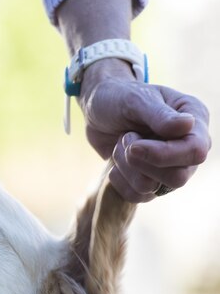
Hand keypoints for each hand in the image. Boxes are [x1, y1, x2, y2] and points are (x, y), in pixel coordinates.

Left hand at [79, 59, 210, 201]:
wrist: (98, 109)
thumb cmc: (120, 97)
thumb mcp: (136, 99)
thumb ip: (160, 114)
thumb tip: (187, 126)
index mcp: (195, 121)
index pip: (195, 151)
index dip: (164, 155)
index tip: (133, 145)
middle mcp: (186, 148)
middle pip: (177, 177)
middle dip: (141, 162)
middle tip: (125, 138)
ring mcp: (169, 167)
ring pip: (151, 188)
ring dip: (126, 166)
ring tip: (121, 143)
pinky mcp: (149, 180)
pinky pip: (137, 196)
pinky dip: (119, 180)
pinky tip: (114, 162)